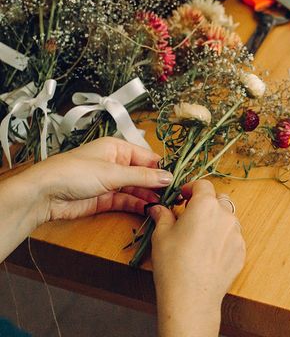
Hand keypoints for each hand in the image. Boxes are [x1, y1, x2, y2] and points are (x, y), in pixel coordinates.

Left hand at [23, 137, 170, 222]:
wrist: (43, 194)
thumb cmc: (74, 172)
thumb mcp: (112, 172)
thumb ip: (142, 176)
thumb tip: (168, 176)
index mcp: (117, 148)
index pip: (147, 157)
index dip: (162, 168)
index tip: (178, 179)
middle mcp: (115, 163)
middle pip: (143, 174)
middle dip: (157, 184)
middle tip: (174, 195)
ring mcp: (110, 182)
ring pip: (136, 189)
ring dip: (149, 196)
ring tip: (164, 204)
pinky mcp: (104, 199)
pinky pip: (126, 201)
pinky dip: (137, 205)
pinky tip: (149, 209)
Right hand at [150, 180, 244, 336]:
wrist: (192, 297)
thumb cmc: (173, 264)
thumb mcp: (161, 236)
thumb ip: (163, 216)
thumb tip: (158, 208)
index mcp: (205, 205)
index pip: (203, 185)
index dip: (191, 188)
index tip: (183, 196)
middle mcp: (225, 215)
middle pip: (218, 200)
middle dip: (206, 204)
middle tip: (190, 217)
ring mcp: (236, 233)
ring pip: (228, 219)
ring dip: (216, 221)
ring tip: (199, 238)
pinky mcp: (242, 251)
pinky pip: (233, 238)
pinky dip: (223, 239)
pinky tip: (208, 254)